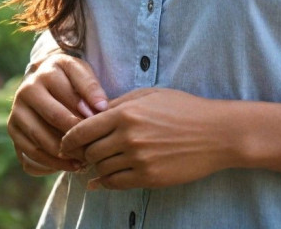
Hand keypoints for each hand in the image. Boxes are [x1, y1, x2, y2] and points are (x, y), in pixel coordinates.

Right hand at [7, 52, 108, 175]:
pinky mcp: (12, 128)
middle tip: (93, 149)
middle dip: (76, 136)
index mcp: (47, 72)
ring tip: (84, 161)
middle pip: (55, 118)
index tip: (100, 127)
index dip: (87, 114)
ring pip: (41, 138)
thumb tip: (101, 108)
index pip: (69, 97)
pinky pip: (31, 151)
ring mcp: (17, 110)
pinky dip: (51, 163)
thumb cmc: (68, 78)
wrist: (42, 80)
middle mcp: (28, 89)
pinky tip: (70, 165)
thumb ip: (91, 87)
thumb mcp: (81, 73)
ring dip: (64, 154)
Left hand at [59, 87, 227, 190]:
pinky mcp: (149, 177)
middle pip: (89, 151)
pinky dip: (105, 184)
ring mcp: (139, 159)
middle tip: (81, 155)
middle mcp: (128, 136)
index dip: (69, 138)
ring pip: (101, 169)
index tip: (65, 143)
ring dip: (95, 169)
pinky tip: (101, 182)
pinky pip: (116, 184)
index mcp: (126, 112)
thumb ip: (120, 104)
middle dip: (83, 154)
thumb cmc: (183, 108)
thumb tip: (94, 115)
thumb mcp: (150, 95)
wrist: (214, 132)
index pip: (83, 129)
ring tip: (96, 165)